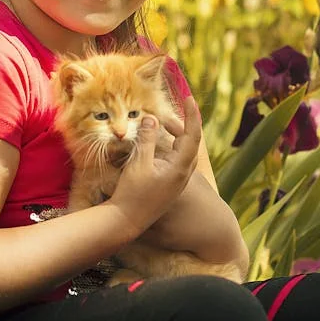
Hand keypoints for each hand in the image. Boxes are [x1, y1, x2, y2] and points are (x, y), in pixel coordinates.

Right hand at [109, 97, 200, 236]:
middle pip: (188, 142)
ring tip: (156, 126)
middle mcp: (183, 174)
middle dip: (178, 124)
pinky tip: (152, 145)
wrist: (126, 221)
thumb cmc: (133, 193)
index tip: (189, 98)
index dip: (192, 115)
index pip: (192, 135)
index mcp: (180, 167)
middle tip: (161, 115)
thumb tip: (152, 118)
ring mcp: (177, 181)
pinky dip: (166, 148)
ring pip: (181, 152)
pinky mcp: (169, 185)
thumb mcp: (139, 162)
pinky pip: (173, 160)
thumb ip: (147, 138)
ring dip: (171, 136)